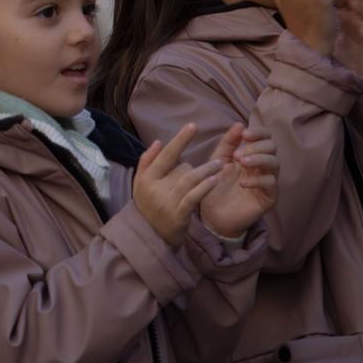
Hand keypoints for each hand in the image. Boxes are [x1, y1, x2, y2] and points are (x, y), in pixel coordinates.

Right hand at [132, 122, 223, 247]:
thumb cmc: (148, 206)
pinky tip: (216, 180)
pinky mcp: (178, 215)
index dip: (180, 139)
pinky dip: (205, 187)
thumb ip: (147, 161)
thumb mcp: (141, 183)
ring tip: (221, 165)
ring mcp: (167, 202)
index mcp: (146, 177)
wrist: (150, 237)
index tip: (193, 125)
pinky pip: (194, 197)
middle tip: (214, 164)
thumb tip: (158, 141)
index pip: (166, 154)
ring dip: (206, 170)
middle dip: (196, 166)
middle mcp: (155, 188)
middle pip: (180, 167)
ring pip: (189, 179)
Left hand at [197, 123, 278, 238]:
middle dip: (256, 147)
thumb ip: (227, 143)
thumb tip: (239, 124)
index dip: (259, 133)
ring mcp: (267, 182)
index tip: (245, 134)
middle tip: (238, 155)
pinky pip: (271, 185)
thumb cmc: (215, 184)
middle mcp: (263, 166)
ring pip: (275, 163)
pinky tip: (242, 182)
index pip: (265, 137)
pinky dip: (258, 180)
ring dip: (259, 159)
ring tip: (242, 162)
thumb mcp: (217, 160)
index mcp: (252, 154)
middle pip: (272, 148)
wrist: (212, 214)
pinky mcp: (269, 198)